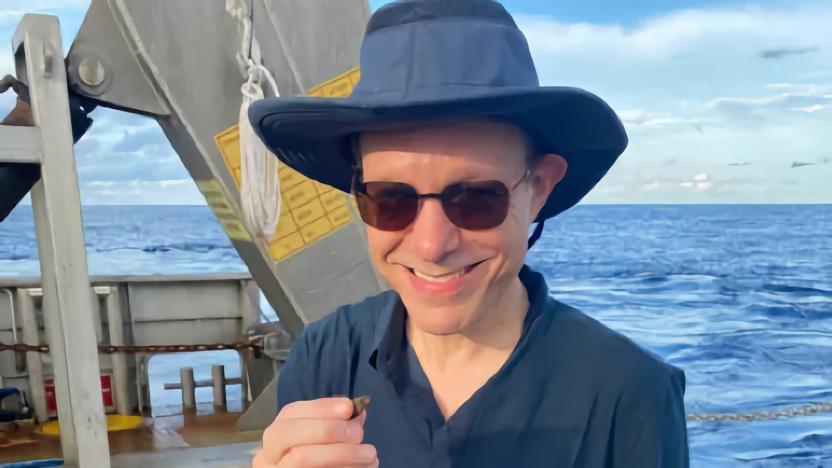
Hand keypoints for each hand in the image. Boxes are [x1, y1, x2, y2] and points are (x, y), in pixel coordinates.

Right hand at [252, 397, 377, 467]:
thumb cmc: (318, 459)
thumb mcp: (322, 439)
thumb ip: (337, 423)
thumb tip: (358, 410)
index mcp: (276, 435)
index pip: (291, 412)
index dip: (321, 407)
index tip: (349, 407)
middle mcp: (268, 454)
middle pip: (289, 434)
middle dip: (327, 429)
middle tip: (359, 433)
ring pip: (301, 458)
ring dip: (341, 452)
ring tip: (370, 454)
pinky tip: (362, 467)